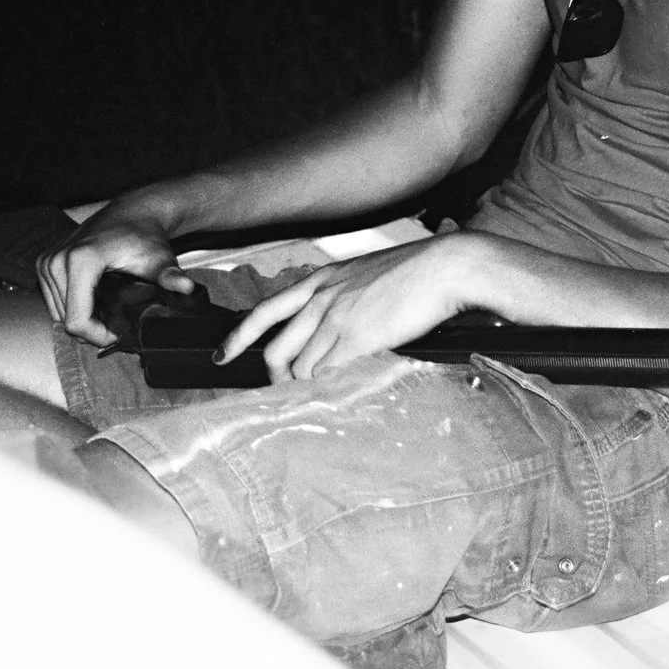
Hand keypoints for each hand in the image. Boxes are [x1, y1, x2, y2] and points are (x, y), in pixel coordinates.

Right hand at [37, 200, 196, 347]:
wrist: (132, 213)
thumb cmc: (144, 236)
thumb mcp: (159, 259)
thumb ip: (170, 276)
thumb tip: (187, 288)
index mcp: (81, 260)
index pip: (77, 321)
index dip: (98, 336)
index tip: (118, 334)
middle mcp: (58, 259)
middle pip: (66, 320)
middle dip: (92, 329)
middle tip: (117, 324)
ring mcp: (48, 261)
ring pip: (58, 313)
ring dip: (82, 319)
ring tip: (107, 312)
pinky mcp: (45, 263)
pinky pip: (53, 301)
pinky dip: (72, 307)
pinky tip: (94, 300)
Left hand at [214, 235, 477, 380]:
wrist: (445, 266)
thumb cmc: (418, 273)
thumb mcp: (368, 276)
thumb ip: (347, 297)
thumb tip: (343, 326)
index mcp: (322, 279)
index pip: (266, 309)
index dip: (239, 336)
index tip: (223, 355)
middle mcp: (321, 297)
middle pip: (275, 347)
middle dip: (272, 378)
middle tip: (279, 395)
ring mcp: (336, 317)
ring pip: (300, 367)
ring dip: (304, 389)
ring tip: (314, 401)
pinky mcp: (356, 337)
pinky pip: (325, 373)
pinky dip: (324, 390)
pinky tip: (332, 397)